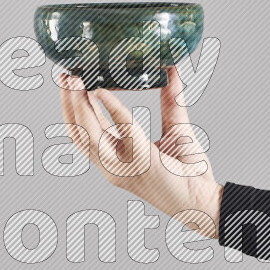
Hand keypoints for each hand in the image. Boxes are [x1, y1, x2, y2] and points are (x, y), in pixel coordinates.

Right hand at [59, 67, 223, 238]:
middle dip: (67, 103)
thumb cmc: (189, 172)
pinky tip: (102, 91)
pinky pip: (121, 130)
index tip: (70, 81)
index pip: (84, 132)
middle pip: (78, 132)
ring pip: (87, 133)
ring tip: (75, 80)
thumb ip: (171, 100)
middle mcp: (112, 165)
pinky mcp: (140, 163)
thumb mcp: (175, 128)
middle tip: (64, 76)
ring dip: (78, 104)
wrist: (204, 200)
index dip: (74, 106)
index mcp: (115, 158)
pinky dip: (110, 109)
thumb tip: (171, 69)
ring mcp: (122, 167)